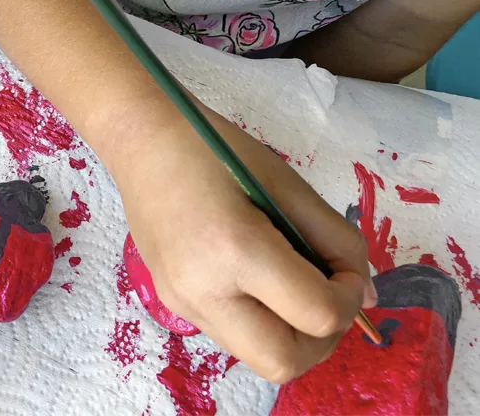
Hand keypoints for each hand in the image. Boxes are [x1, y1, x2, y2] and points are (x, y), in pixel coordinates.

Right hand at [111, 109, 376, 383]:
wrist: (141, 143)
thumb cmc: (216, 148)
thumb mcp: (286, 185)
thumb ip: (335, 240)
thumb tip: (365, 296)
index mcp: (235, 250)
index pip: (318, 314)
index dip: (349, 297)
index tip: (344, 267)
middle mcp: (203, 291)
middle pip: (285, 364)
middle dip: (323, 339)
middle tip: (324, 295)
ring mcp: (183, 303)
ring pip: (259, 359)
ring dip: (292, 335)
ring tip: (291, 285)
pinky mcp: (173, 304)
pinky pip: (234, 337)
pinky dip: (262, 322)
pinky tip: (258, 279)